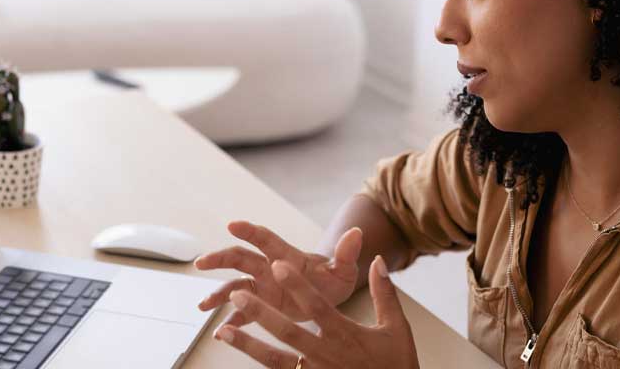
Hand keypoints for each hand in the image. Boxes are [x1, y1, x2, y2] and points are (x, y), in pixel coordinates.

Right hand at [195, 221, 363, 316]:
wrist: (326, 294)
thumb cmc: (333, 279)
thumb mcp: (343, 270)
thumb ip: (347, 254)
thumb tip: (358, 233)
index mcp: (286, 256)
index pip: (266, 239)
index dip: (250, 231)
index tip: (233, 225)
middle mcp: (268, 268)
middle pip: (240, 259)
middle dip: (220, 259)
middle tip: (202, 263)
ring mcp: (262, 287)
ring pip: (234, 286)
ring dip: (217, 293)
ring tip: (202, 306)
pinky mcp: (261, 305)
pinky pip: (241, 312)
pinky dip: (230, 321)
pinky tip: (219, 332)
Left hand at [213, 257, 416, 367]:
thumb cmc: (397, 365)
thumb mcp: (396, 328)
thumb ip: (385, 294)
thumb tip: (378, 260)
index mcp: (347, 335)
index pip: (318, 307)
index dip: (298, 287)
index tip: (278, 265)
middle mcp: (327, 355)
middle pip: (288, 333)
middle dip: (262, 313)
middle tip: (238, 294)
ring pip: (276, 360)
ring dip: (248, 345)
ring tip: (223, 330)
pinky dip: (260, 364)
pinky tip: (240, 353)